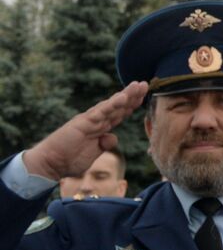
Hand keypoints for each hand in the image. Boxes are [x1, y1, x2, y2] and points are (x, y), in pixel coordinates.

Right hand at [23, 82, 147, 180]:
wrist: (50, 164)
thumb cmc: (69, 160)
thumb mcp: (93, 154)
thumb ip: (104, 145)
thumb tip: (113, 137)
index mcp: (100, 128)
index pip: (119, 114)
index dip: (131, 106)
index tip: (144, 96)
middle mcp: (96, 121)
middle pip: (118, 107)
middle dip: (133, 96)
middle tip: (145, 84)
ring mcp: (90, 120)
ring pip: (112, 106)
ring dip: (126, 95)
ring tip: (138, 85)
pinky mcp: (83, 123)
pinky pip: (100, 112)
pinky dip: (112, 104)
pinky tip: (123, 97)